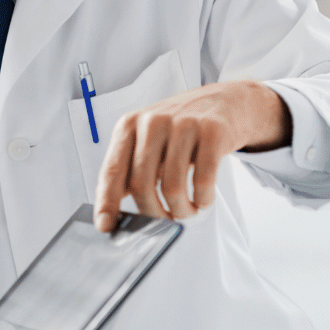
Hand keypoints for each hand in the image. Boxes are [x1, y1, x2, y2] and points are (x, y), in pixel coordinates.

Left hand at [93, 80, 290, 231]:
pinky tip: (203, 199)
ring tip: (187, 211)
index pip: (112, 170)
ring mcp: (183, 125)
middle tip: (163, 221)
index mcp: (130, 125)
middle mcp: (153, 122)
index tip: (105, 226)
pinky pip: (203, 181)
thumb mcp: (148, 139)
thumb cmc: (180, 128)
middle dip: (152, 213)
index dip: (107, 202)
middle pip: (142, 185)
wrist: (224, 102)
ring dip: (181, 211)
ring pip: (172, 188)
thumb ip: (131, 168)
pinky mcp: (212, 133)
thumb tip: (115, 210)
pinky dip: (203, 199)